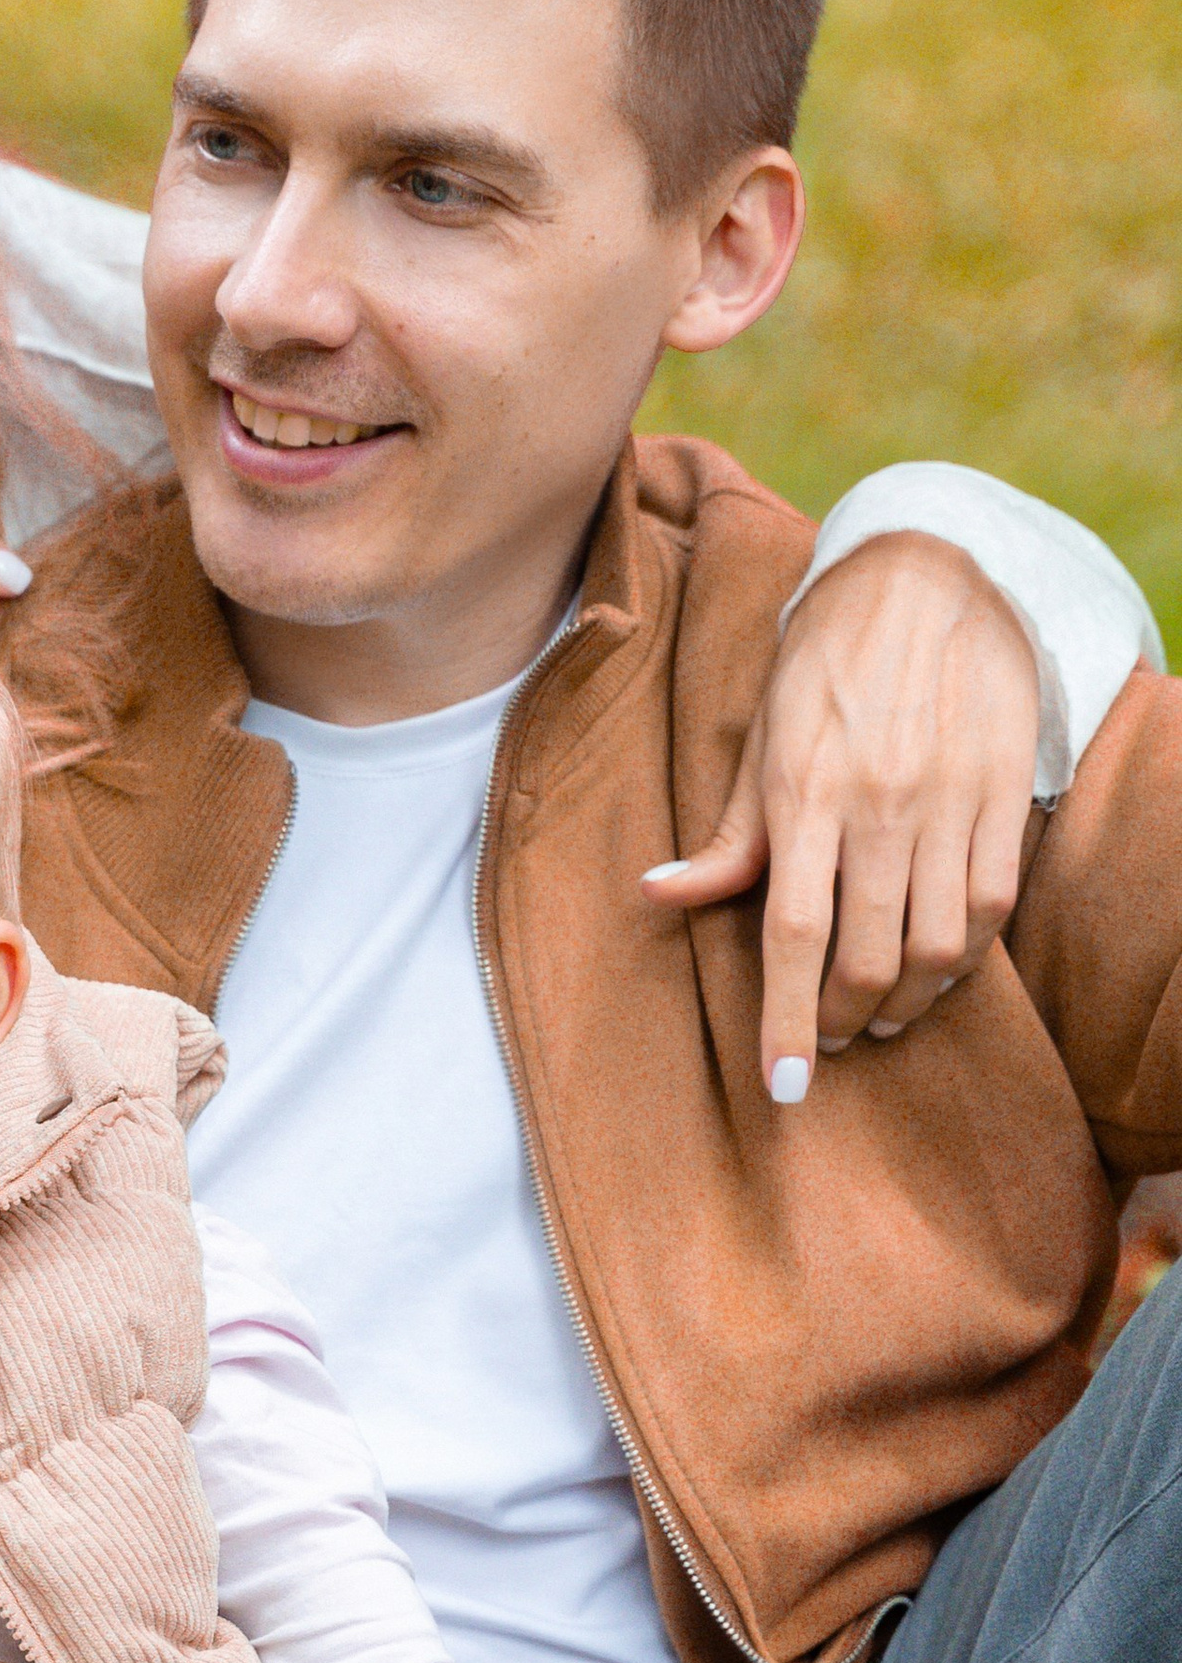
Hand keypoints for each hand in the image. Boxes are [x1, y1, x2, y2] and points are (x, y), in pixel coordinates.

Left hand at [642, 531, 1038, 1103]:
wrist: (929, 576)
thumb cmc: (824, 665)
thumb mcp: (759, 740)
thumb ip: (725, 835)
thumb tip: (656, 897)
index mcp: (803, 795)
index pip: (794, 935)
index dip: (788, 1021)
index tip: (785, 1085)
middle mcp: (880, 805)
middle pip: (868, 958)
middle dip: (843, 1023)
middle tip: (828, 1041)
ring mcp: (950, 800)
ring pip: (938, 947)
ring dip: (905, 1002)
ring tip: (880, 1014)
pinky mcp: (1007, 792)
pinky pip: (992, 904)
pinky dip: (966, 956)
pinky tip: (938, 968)